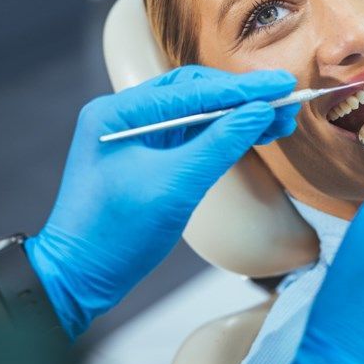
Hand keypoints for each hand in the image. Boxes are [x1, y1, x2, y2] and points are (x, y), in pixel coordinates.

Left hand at [25, 66, 298, 337]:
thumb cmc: (115, 234)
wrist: (78, 279)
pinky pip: (190, 135)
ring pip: (196, 113)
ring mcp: (135, 135)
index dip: (243, 89)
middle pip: (195, 93)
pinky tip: (252, 134)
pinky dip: (222, 134)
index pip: (192, 90)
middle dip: (242, 98)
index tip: (282, 84)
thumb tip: (259, 113)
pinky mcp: (147, 157)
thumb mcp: (175, 187)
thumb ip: (220, 145)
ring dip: (237, 116)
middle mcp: (124, 115)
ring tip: (279, 120)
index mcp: (118, 113)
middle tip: (285, 100)